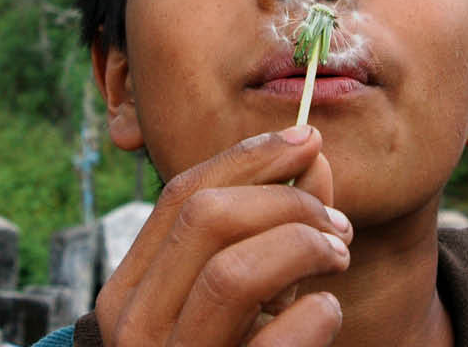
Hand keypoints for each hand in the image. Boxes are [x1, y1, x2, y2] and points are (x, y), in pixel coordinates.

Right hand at [94, 125, 352, 345]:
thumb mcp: (241, 299)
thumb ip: (269, 230)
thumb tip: (312, 155)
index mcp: (129, 294)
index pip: (180, 196)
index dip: (248, 157)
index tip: (306, 140)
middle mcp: (134, 331)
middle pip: (205, 220)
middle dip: (285, 200)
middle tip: (336, 221)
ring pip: (232, 271)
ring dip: (302, 245)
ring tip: (337, 257)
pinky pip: (274, 342)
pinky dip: (314, 315)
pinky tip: (324, 314)